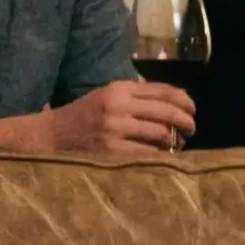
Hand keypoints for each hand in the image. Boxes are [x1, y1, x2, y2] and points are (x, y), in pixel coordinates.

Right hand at [48, 80, 195, 153]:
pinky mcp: (111, 151)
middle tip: (191, 130)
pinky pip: (148, 153)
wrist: (51, 136)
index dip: (185, 101)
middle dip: (186, 122)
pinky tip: (161, 155)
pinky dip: (159, 155)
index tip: (193, 110)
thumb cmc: (86, 116)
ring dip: (175, 141)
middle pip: (168, 112)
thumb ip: (139, 96)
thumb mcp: (109, 96)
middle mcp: (117, 106)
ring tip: (176, 144)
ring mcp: (114, 129)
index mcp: (118, 89)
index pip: (164, 90)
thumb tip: (179, 103)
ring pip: (161, 134)